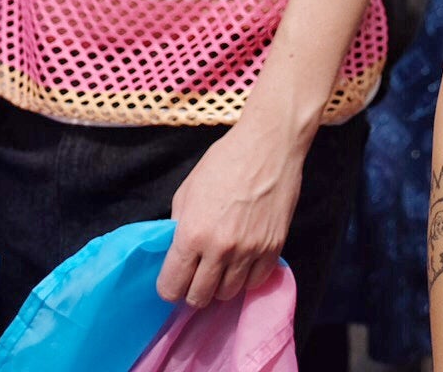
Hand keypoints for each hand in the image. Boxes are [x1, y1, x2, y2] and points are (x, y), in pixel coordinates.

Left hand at [158, 120, 307, 309]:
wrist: (269, 146)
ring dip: (220, 285)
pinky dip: (246, 278)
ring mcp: (250, 251)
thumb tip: (177, 254)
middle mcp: (220, 249)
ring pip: (228, 294)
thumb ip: (178, 228)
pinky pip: (255, 282)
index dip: (168, 288)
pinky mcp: (274, 247)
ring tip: (221, 268)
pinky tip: (242, 263)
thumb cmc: (223, 162)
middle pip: (199, 297)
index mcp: (192, 234)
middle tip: (196, 276)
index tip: (173, 281)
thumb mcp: (187, 192)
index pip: (171, 287)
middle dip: (192, 291)